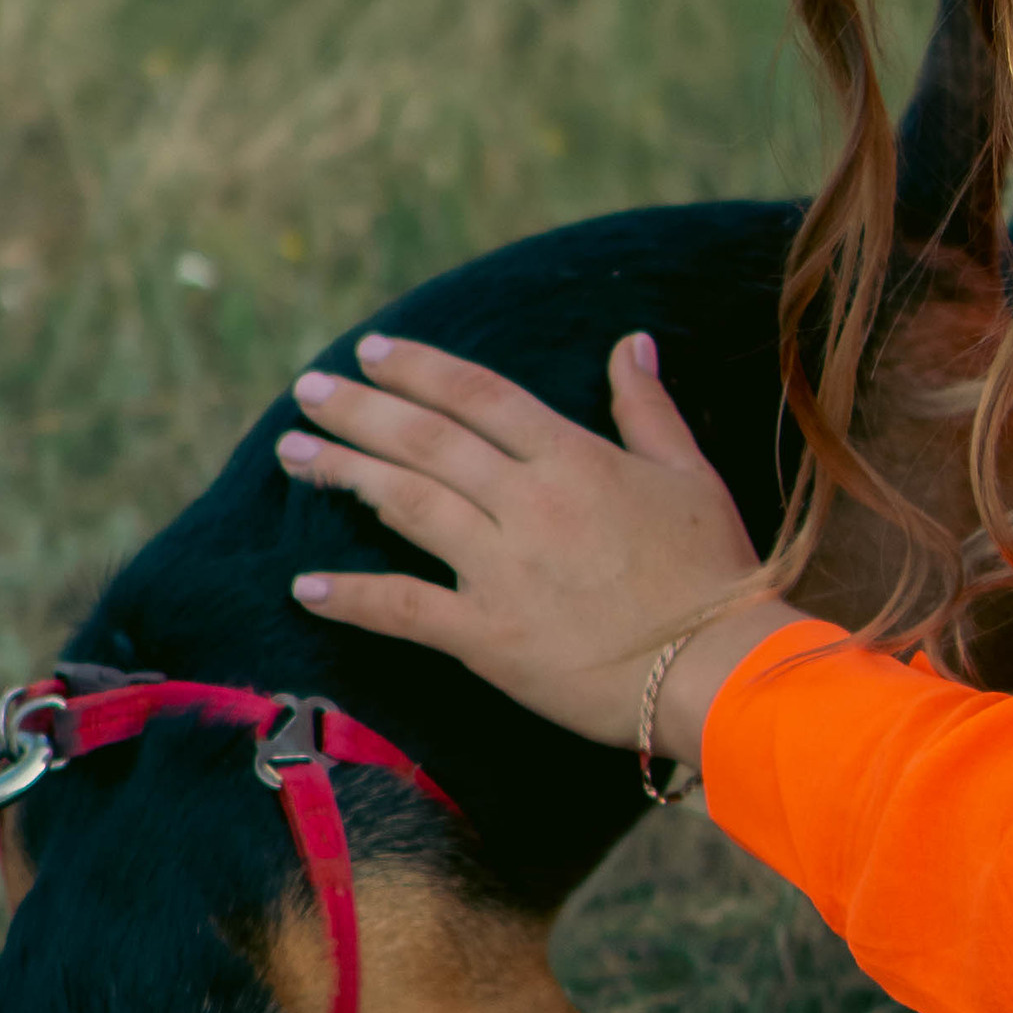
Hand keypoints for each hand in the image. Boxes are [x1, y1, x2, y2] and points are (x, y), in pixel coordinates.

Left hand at [278, 329, 795, 756]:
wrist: (718, 670)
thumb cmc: (715, 576)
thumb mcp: (691, 476)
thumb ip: (649, 409)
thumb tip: (631, 342)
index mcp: (574, 460)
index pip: (479, 397)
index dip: (420, 368)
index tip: (371, 350)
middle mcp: (529, 504)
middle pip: (427, 440)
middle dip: (361, 409)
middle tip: (308, 389)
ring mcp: (503, 569)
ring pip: (407, 503)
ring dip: (344, 473)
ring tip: (294, 452)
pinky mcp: (489, 636)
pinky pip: (405, 608)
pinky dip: (351, 595)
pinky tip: (304, 585)